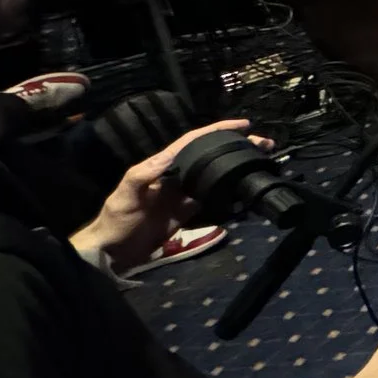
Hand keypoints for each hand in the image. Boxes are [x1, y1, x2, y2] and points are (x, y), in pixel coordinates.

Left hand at [74, 119, 270, 266]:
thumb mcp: (125, 195)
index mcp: (162, 166)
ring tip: (262, 163)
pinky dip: (230, 194)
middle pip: (211, 155)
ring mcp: (184, 194)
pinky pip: (213, 199)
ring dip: (237, 167)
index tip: (243, 125)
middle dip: (237, 146)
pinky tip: (245, 192)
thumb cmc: (116, 221)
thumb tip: (168, 156)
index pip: (193, 141)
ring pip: (216, 174)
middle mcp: (177, 176)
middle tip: (265, 145)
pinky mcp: (188, 212)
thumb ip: (143, 175)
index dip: (218, 130)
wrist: (113, 252)